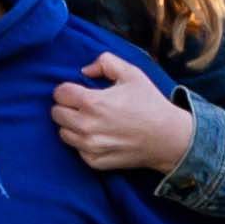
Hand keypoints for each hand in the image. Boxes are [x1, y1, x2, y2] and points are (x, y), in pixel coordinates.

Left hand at [48, 53, 199, 176]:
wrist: (168, 138)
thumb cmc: (150, 103)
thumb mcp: (132, 73)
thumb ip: (105, 62)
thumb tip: (85, 71)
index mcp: (92, 102)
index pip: (59, 93)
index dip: (67, 89)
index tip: (79, 90)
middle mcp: (86, 126)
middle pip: (56, 113)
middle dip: (67, 106)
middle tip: (83, 105)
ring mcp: (90, 147)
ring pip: (63, 133)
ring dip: (72, 125)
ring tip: (90, 120)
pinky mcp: (95, 161)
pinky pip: (76, 150)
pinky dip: (83, 142)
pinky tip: (99, 135)